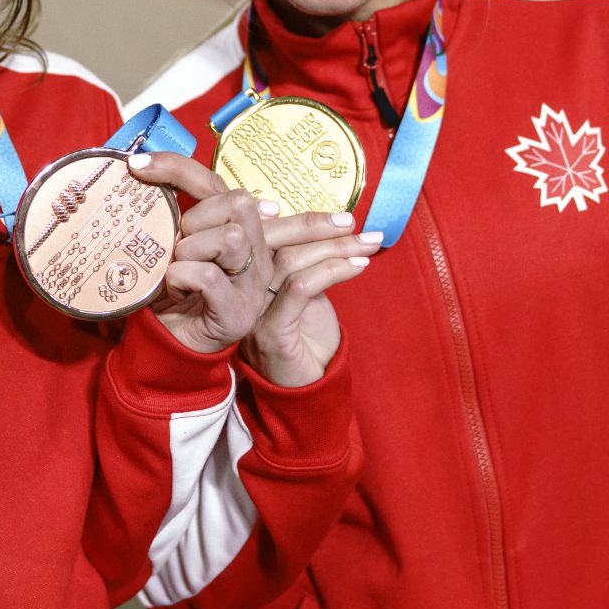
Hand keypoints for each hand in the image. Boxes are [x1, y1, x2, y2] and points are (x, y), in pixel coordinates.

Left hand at [127, 151, 275, 354]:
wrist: (170, 347)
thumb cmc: (169, 293)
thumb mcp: (170, 246)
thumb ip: (170, 215)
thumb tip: (141, 170)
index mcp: (240, 229)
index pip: (217, 182)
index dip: (177, 166)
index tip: (137, 165)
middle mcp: (256, 252)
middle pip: (239, 203)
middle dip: (196, 217)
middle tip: (176, 245)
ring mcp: (252, 284)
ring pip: (232, 237)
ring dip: (191, 249)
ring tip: (177, 270)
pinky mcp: (238, 312)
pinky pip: (208, 276)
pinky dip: (181, 278)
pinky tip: (175, 290)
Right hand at [241, 215, 378, 386]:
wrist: (302, 392)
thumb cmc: (306, 340)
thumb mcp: (306, 294)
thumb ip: (307, 263)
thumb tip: (336, 227)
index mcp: (245, 274)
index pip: (264, 232)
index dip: (301, 219)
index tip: (341, 216)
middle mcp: (241, 289)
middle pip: (271, 240)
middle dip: (318, 226)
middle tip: (354, 222)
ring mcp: (253, 310)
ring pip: (288, 261)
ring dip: (334, 247)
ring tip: (367, 244)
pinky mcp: (271, 331)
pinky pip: (299, 289)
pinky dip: (331, 271)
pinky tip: (357, 267)